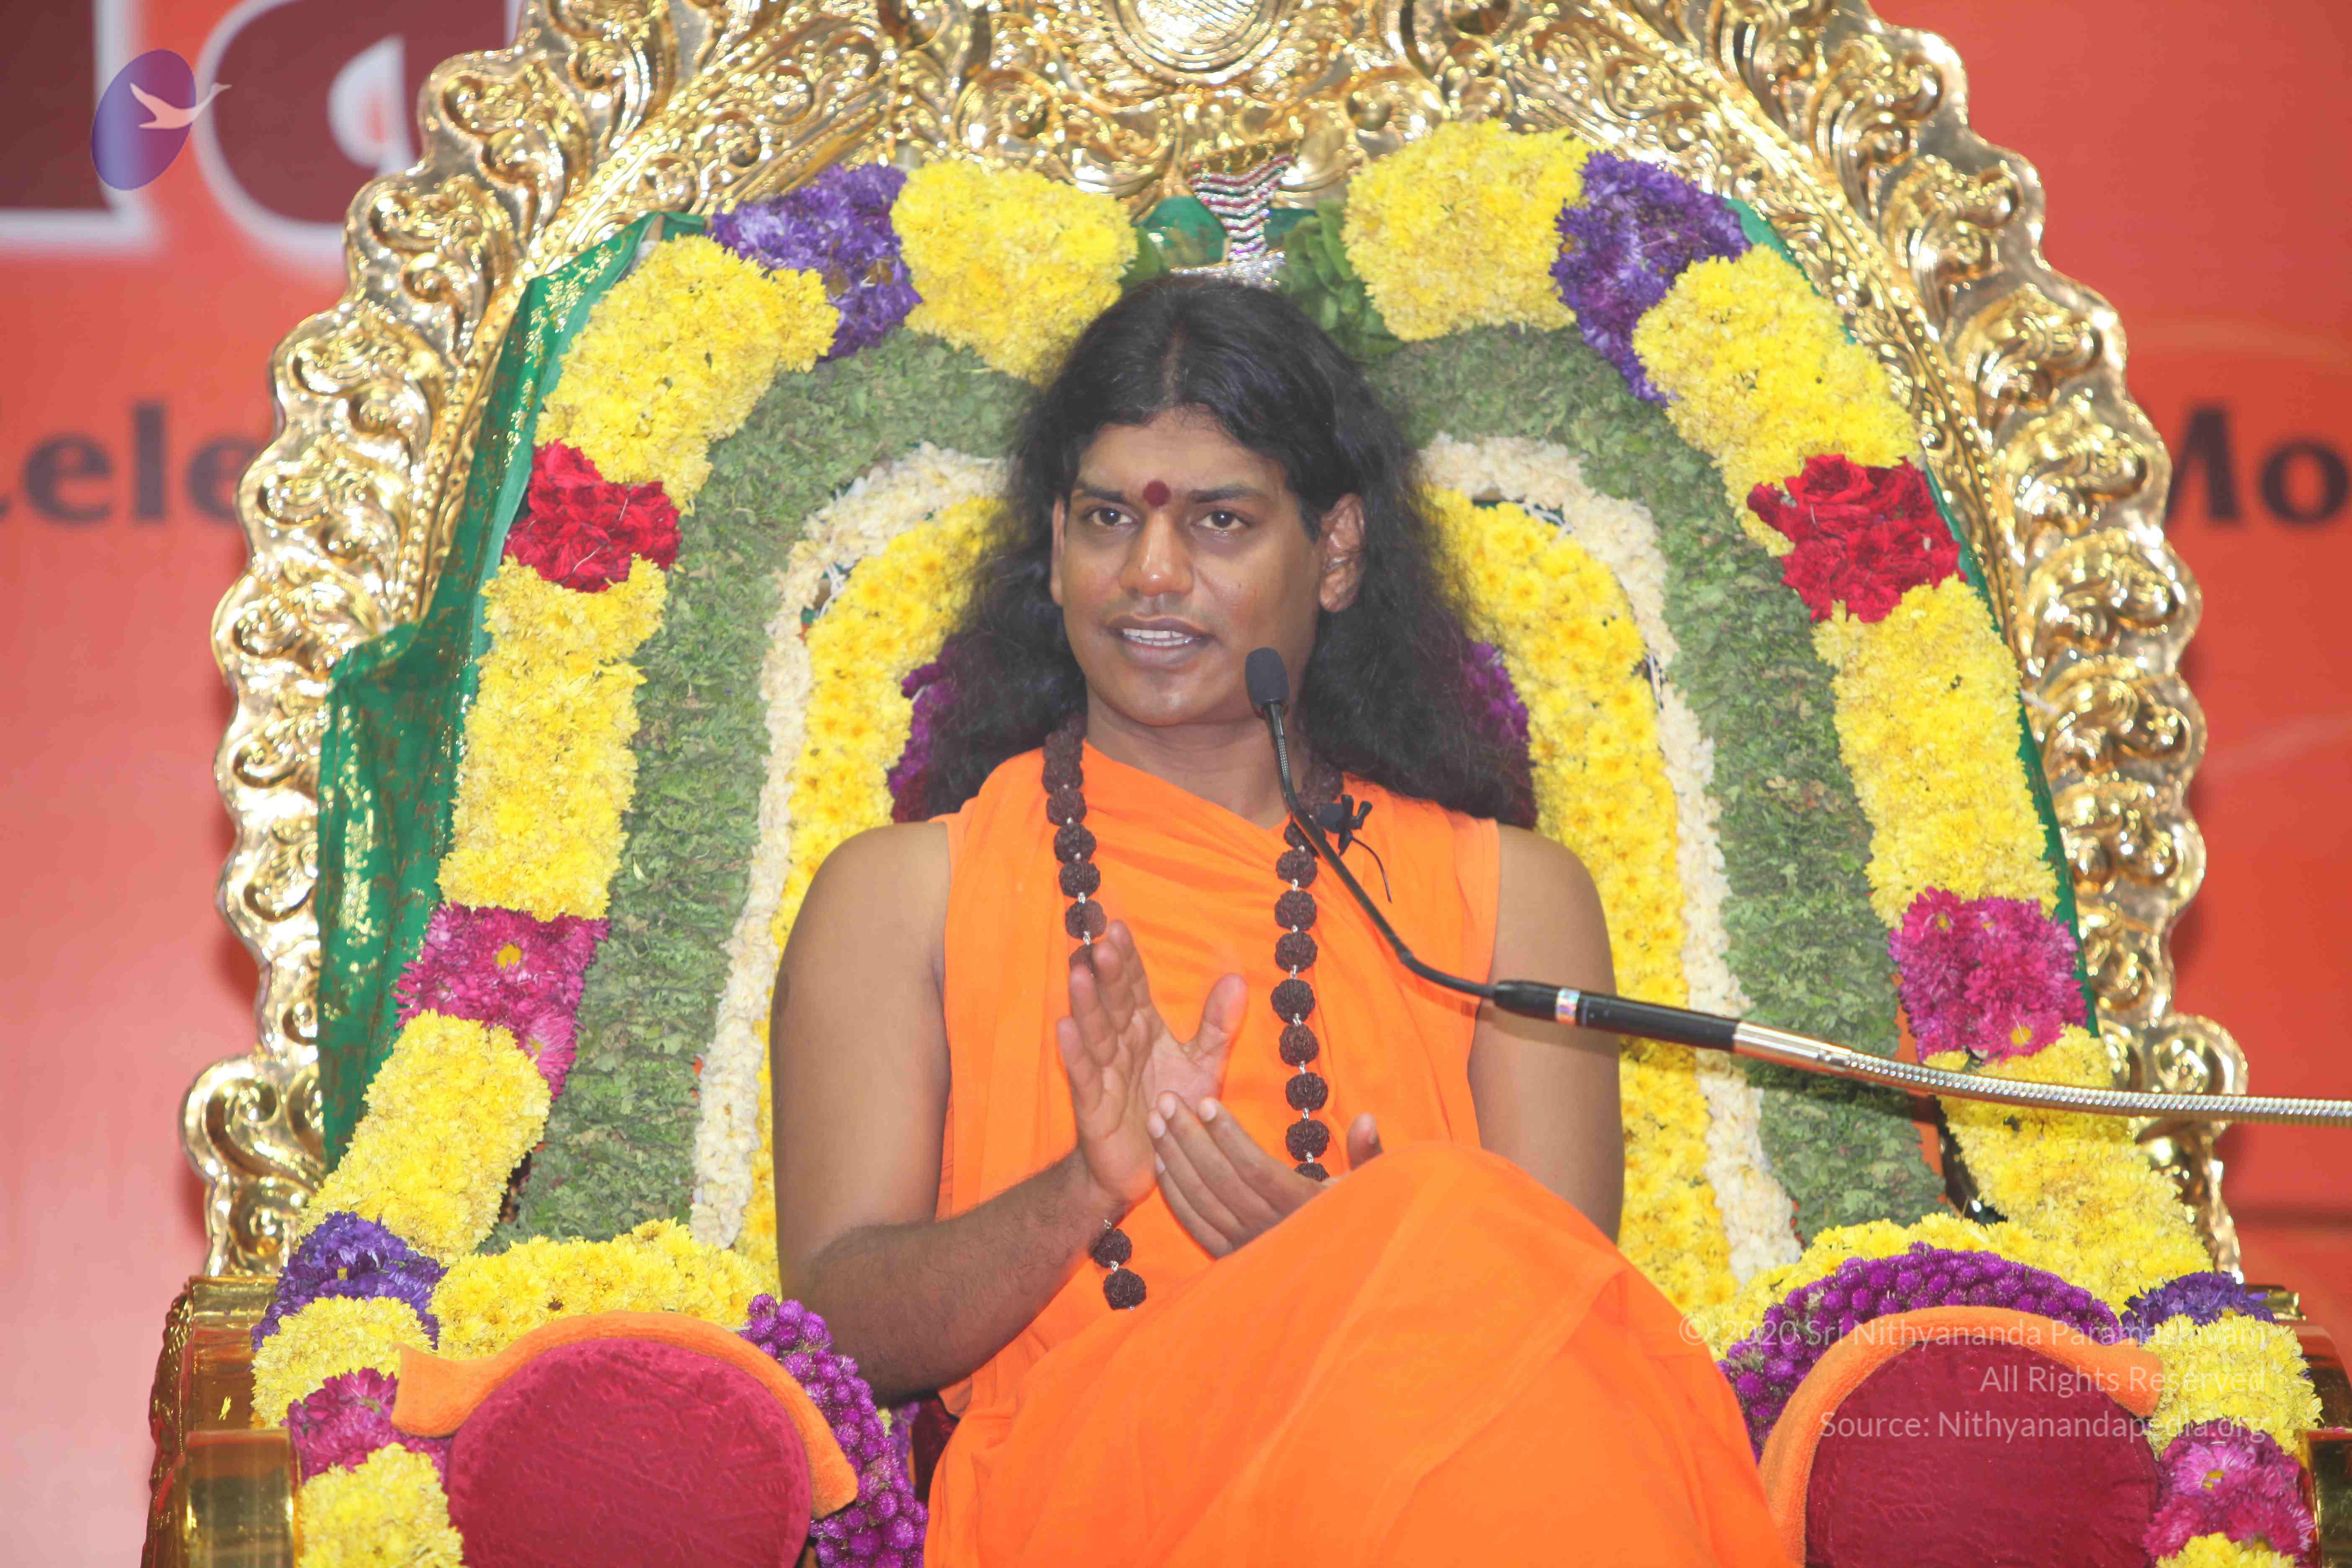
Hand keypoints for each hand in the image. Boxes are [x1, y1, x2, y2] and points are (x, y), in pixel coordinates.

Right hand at [1057, 921, 1245, 1212]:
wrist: (1151, 1165)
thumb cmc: (1173, 1109)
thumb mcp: (1203, 1065)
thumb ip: (1217, 1026)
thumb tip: (1238, 980)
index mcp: (1144, 1030)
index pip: (1134, 988)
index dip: (1128, 960)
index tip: (1120, 928)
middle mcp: (1120, 1045)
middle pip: (1113, 1003)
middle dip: (1107, 975)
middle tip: (1101, 943)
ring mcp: (1104, 1073)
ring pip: (1094, 1032)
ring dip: (1086, 1004)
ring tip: (1080, 973)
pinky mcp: (1093, 1104)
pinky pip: (1083, 1074)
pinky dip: (1074, 1052)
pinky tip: (1064, 1027)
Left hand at [1150, 1100, 1385, 1256]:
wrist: (1342, 1278)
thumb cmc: (1357, 1219)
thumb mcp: (1370, 1187)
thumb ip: (1369, 1153)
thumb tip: (1367, 1118)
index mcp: (1304, 1208)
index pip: (1257, 1169)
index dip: (1230, 1136)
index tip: (1208, 1102)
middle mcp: (1272, 1230)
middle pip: (1221, 1180)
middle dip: (1189, 1138)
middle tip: (1167, 1100)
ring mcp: (1248, 1247)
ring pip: (1202, 1201)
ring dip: (1175, 1159)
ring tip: (1156, 1121)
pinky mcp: (1231, 1258)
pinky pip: (1195, 1225)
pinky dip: (1174, 1194)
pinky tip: (1160, 1163)